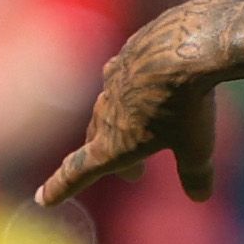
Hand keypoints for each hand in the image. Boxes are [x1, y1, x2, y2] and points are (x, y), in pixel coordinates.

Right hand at [37, 2, 230, 210]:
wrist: (187, 44)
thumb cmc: (189, 104)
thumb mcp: (197, 146)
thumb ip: (194, 173)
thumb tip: (199, 196)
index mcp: (114, 143)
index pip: (78, 171)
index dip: (60, 186)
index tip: (43, 199)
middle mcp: (106, 112)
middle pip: (98, 139)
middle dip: (112, 158)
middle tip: (134, 175)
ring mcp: (114, 80)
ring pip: (109, 106)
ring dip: (121, 122)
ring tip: (144, 128)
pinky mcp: (127, 54)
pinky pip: (124, 77)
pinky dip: (134, 89)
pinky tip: (152, 86)